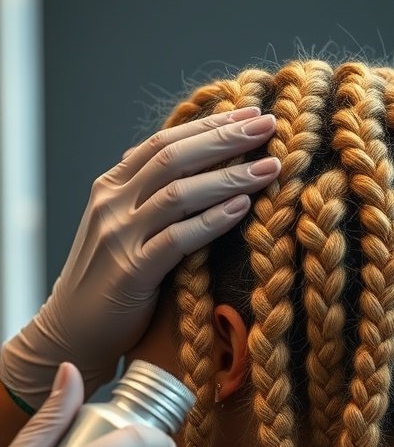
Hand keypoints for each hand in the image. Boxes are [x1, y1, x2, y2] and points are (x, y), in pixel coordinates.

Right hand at [0, 109, 279, 407]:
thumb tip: (204, 173)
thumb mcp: (125, 230)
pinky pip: (177, 239)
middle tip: (268, 127)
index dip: (209, 126)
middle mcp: (112, 204)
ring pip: (178, 193)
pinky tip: (242, 207)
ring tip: (269, 169)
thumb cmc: (109, 283)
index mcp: (112, 187)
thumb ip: (152, 200)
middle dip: (225, 139)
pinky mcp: (131, 272)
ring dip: (228, 177)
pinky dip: (211, 221)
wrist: (71, 332)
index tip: (250, 114)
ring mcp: (119, 236)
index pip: (164, 142)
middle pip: (174, 157)